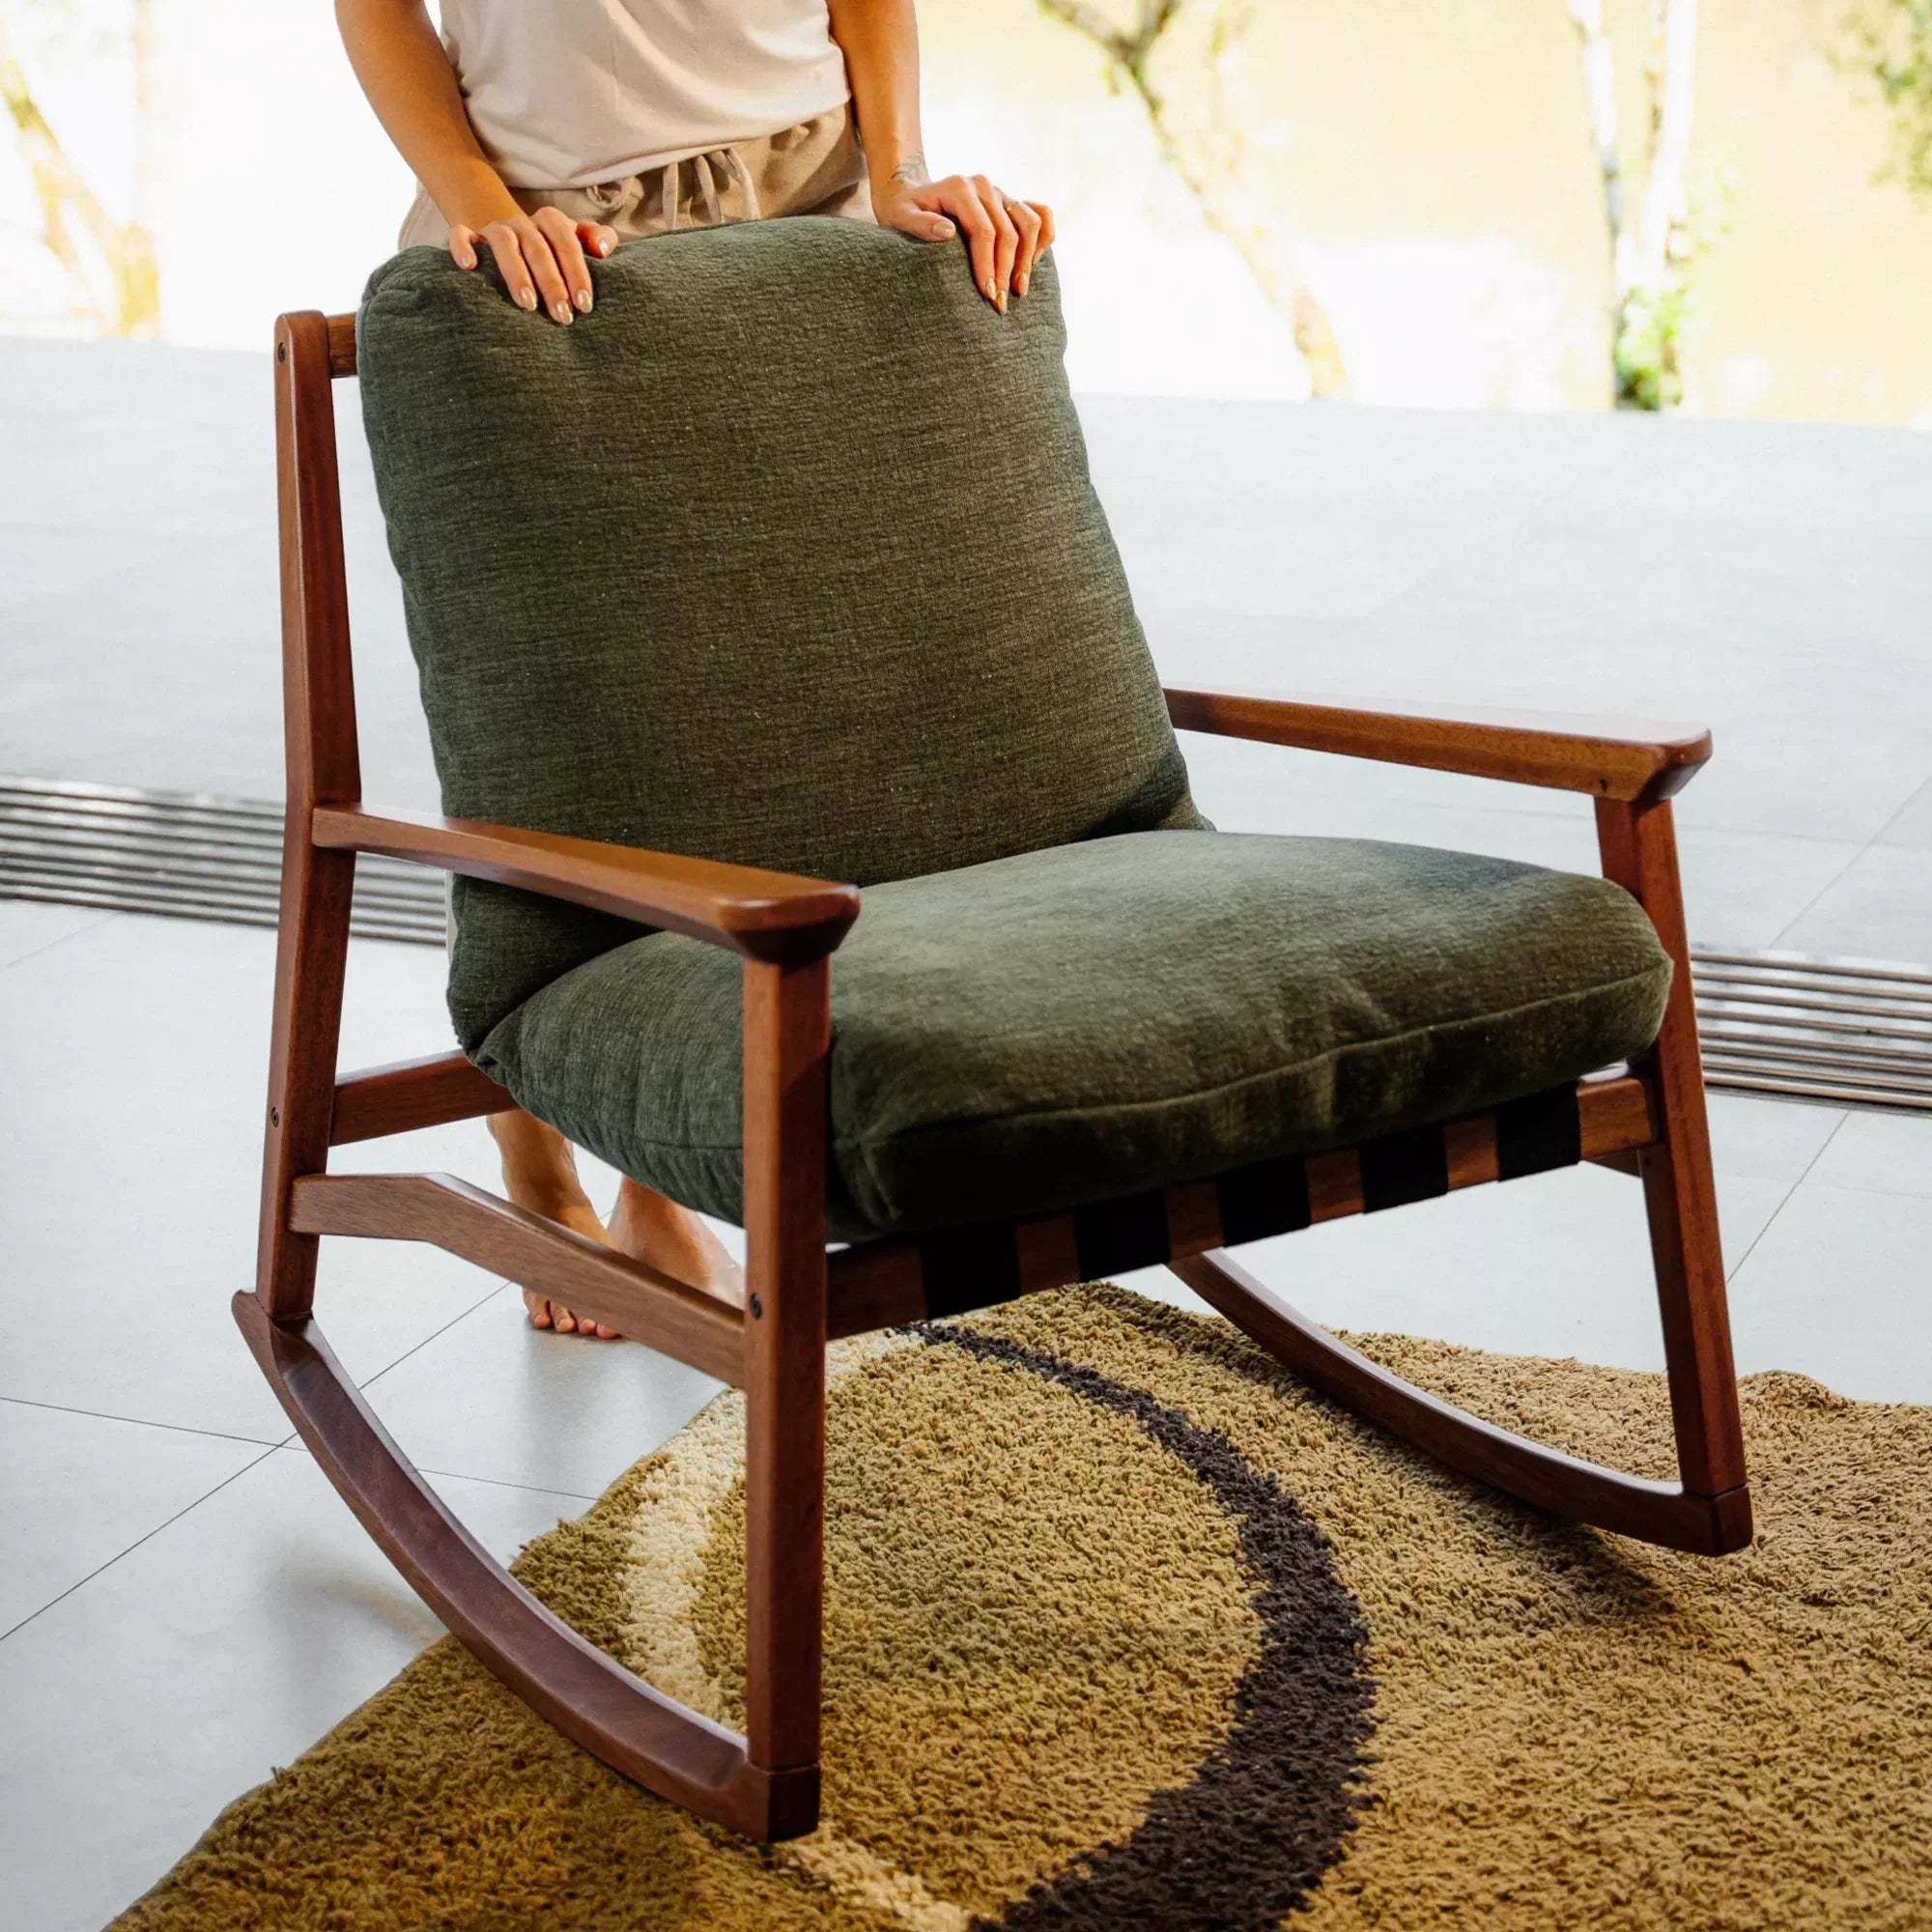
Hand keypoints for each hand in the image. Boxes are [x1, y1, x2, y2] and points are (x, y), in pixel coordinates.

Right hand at [448, 205, 619, 323]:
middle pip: (538, 248)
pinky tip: (468, 267)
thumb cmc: (548, 244)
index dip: (577, 272)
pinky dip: (462, 247)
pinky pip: (460, 235)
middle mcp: (522, 222)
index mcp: (550, 221)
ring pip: (505, 244)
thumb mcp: (573, 239)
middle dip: (552, 283)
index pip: (567, 242)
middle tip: (562, 316)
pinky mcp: (468, 234)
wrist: (501, 225)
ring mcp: (494, 228)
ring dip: (517, 273)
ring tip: (528, 304)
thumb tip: (604, 248)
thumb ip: (596, 238)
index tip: (584, 304)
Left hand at [873, 163, 1054, 312]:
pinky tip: (1033, 263)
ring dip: (1028, 258)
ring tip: (1020, 289)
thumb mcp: (900, 217)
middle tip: (1001, 304)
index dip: (988, 265)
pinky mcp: (1010, 201)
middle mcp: (984, 186)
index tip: (988, 293)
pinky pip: (1040, 214)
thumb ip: (921, 224)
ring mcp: (1000, 192)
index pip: (984, 231)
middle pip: (1009, 231)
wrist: (912, 193)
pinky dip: (1043, 237)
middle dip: (1007, 271)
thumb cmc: (904, 211)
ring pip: (1030, 222)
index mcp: (960, 188)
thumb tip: (948, 232)